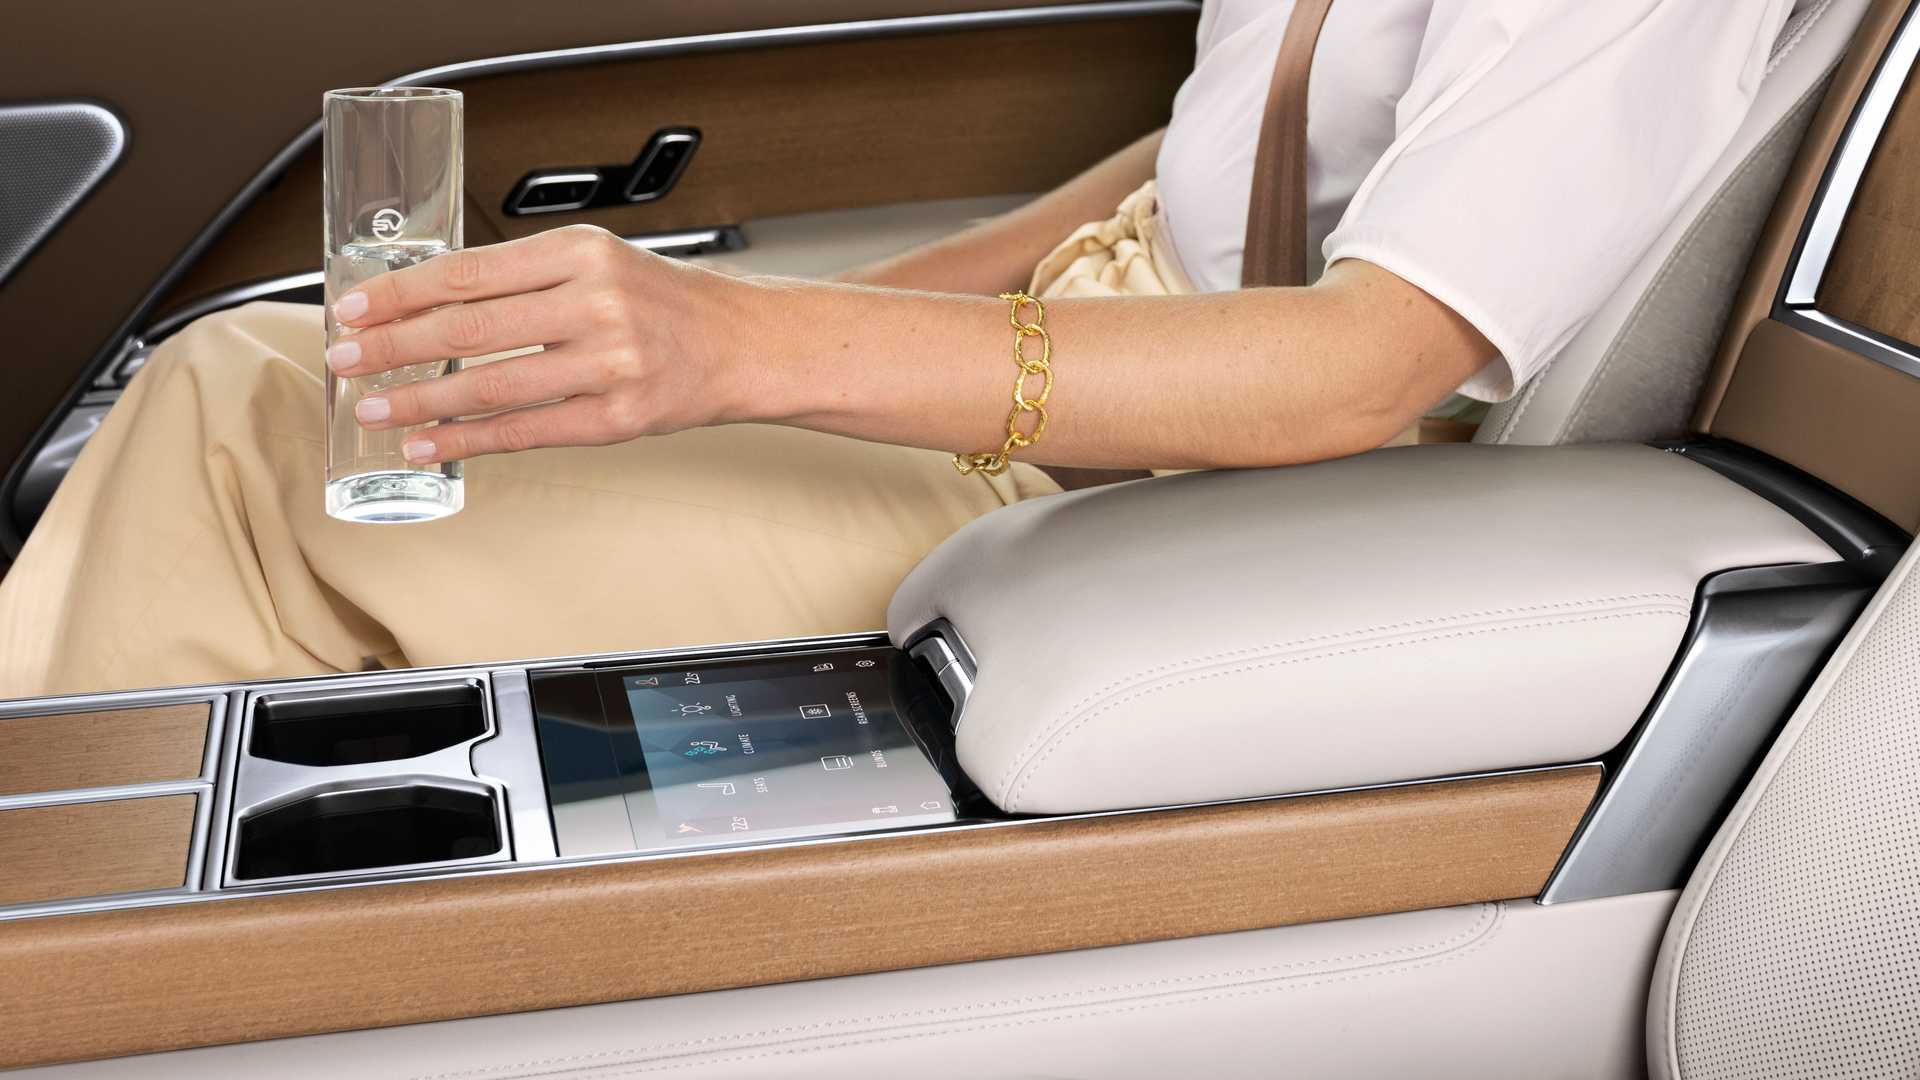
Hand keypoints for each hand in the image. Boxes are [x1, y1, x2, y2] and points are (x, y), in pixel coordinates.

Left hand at [327, 225, 748, 463]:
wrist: (742, 343)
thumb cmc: (663, 304)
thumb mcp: (596, 262)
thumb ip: (523, 278)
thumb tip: (427, 305)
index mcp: (579, 252)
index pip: (467, 272)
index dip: (399, 293)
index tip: (354, 309)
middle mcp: (594, 303)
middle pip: (468, 329)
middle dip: (392, 347)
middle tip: (344, 359)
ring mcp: (609, 364)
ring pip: (490, 386)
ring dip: (421, 401)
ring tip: (376, 407)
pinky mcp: (618, 418)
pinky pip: (526, 432)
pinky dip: (468, 441)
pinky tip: (431, 443)